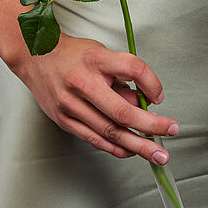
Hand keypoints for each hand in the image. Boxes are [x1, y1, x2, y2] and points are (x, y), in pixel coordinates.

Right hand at [11, 34, 179, 162]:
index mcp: (96, 59)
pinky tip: (132, 151)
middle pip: (122, 110)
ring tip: (158, 154)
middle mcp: (83, 83)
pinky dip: (116, 148)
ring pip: (110, 131)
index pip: (133, 68)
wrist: (36, 57)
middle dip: (151, 125)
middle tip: (171, 131)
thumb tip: (144, 104)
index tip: (160, 97)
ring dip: (138, 144)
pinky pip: (95, 139)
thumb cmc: (74, 55)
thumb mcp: (102, 54)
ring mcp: (71, 105)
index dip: (152, 83)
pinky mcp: (64, 120)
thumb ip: (122, 77)